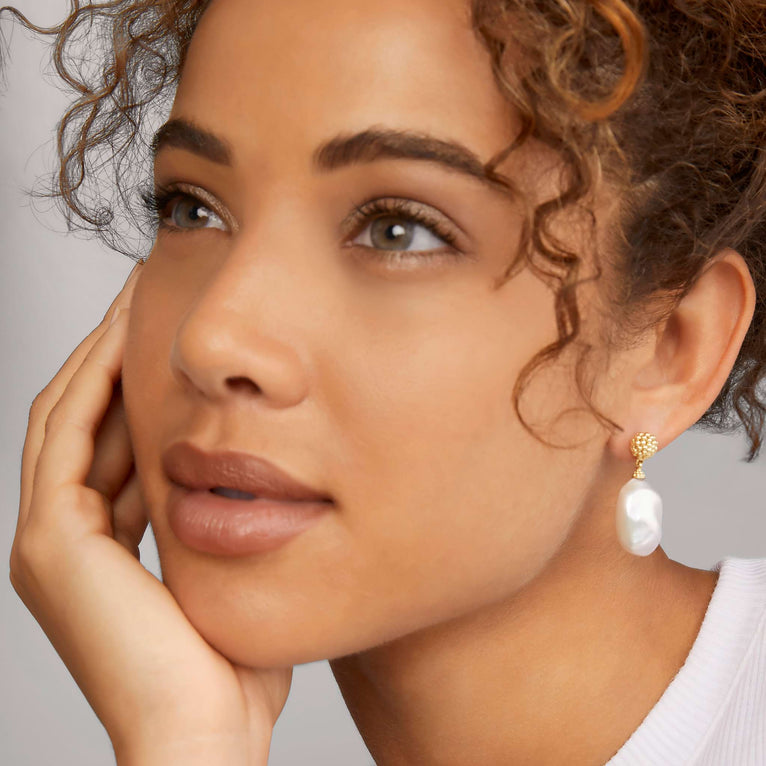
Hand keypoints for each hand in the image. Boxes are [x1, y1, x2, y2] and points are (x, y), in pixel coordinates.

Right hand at [9, 260, 292, 764]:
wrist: (205, 740)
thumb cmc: (230, 669)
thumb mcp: (224, 576)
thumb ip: (219, 528)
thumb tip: (252, 482)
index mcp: (100, 546)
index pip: (111, 443)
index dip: (134, 382)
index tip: (170, 333)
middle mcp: (62, 537)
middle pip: (83, 418)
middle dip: (111, 352)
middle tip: (146, 293)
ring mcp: (48, 540)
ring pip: (68, 415)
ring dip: (100, 352)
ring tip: (134, 296)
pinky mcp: (51, 543)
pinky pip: (68, 438)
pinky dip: (93, 382)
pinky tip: (125, 336)